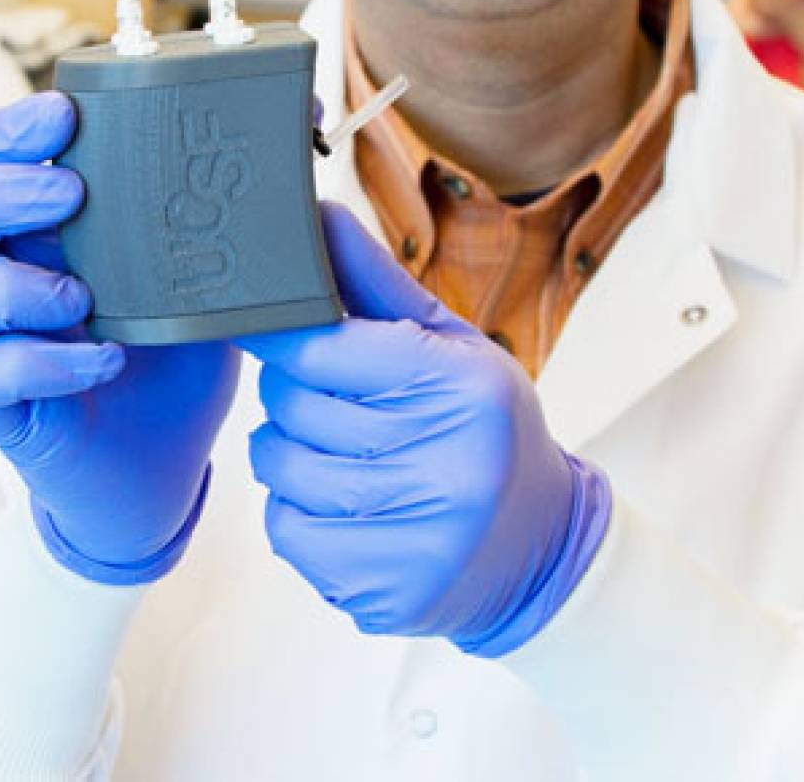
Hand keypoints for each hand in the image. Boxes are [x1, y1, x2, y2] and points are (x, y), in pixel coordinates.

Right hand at [0, 91, 239, 585]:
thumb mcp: (205, 260)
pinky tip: (106, 360)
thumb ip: (234, 190)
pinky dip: (38, 363)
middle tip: (70, 194)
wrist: (167, 458)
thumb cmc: (174, 342)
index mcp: (19, 223)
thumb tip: (311, 104)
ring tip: (85, 295)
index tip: (64, 116)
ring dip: (4, 288)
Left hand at [241, 204, 611, 656]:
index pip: (324, 346)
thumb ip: (377, 281)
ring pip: (281, 469)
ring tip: (332, 446)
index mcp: (460, 386)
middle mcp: (446, 462)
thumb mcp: (450, 344)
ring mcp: (416, 535)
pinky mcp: (384, 590)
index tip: (262, 325)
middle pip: (294, 407)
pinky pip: (285, 531)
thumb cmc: (485, 427)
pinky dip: (296, 511)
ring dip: (287, 452)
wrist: (541, 548)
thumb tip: (317, 213)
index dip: (280, 333)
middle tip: (320, 394)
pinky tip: (341, 502)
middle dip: (290, 394)